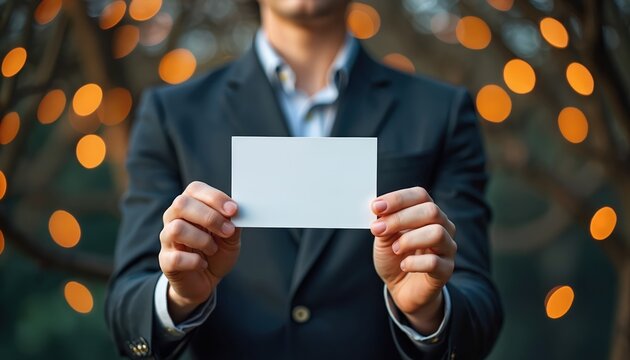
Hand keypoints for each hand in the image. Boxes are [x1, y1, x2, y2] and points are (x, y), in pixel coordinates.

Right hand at [159, 181, 240, 322]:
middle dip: (209, 217)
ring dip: (202, 240)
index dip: (215, 197)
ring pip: (176, 229)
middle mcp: (174, 218)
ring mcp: (167, 239)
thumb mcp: (230, 236)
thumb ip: (233, 223)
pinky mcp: (166, 261)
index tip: (233, 210)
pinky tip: (203, 263)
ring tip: (213, 249)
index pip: (195, 189)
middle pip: (181, 204)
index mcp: (190, 205)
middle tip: (227, 231)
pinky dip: (194, 261)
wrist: (205, 280)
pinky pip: (175, 257)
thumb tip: (237, 212)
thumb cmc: (216, 251)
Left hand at [371, 187, 456, 334]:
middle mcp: (443, 226)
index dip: (398, 199)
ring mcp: (447, 248)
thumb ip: (384, 223)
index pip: (420, 195)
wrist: (402, 288)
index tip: (376, 207)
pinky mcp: (446, 270)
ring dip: (409, 239)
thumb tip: (378, 210)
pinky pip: (434, 262)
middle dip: (400, 218)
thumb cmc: (395, 257)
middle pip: (431, 211)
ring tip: (395, 249)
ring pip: (437, 233)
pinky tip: (403, 265)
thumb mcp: (384, 237)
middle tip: (378, 229)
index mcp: (427, 213)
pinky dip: (414, 263)